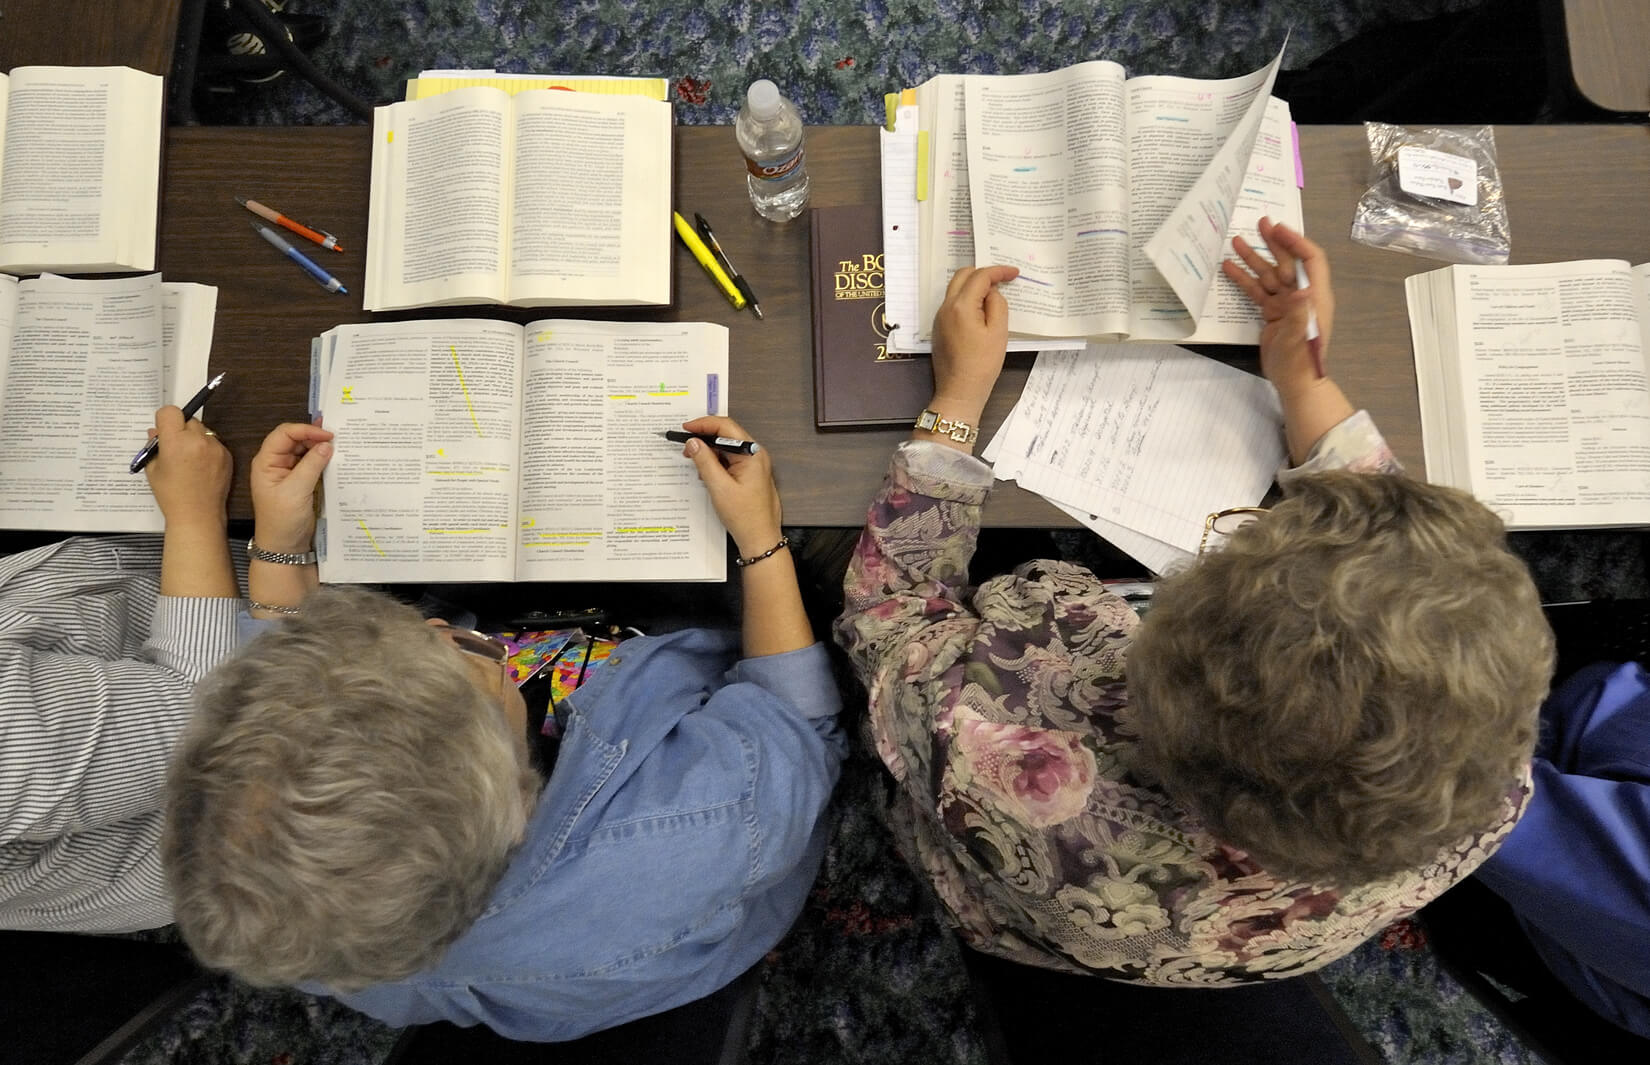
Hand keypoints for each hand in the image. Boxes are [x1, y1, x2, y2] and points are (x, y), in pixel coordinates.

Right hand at [144, 406, 231, 528]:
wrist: (198, 515)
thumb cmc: (171, 495)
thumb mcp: (153, 469)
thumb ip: (154, 446)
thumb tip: (155, 432)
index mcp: (176, 442)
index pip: (170, 412)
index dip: (164, 420)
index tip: (163, 431)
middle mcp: (198, 440)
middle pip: (188, 420)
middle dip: (180, 429)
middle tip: (175, 447)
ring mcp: (215, 447)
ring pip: (202, 430)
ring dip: (194, 438)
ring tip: (188, 459)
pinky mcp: (227, 455)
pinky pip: (214, 442)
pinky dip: (207, 448)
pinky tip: (201, 466)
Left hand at [250, 420, 333, 552]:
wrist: (285, 547)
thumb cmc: (283, 519)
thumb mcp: (296, 491)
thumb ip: (312, 465)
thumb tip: (328, 444)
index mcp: (267, 461)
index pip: (284, 434)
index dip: (306, 430)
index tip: (328, 435)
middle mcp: (277, 463)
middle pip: (295, 439)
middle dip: (315, 436)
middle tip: (338, 437)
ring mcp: (290, 472)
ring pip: (305, 450)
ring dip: (321, 447)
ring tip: (341, 444)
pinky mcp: (302, 481)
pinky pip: (313, 463)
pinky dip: (324, 459)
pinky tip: (337, 458)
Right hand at [680, 415, 782, 557]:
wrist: (760, 538)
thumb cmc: (746, 517)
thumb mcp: (719, 487)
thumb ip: (705, 462)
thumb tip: (694, 443)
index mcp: (753, 454)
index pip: (726, 427)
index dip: (703, 424)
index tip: (686, 428)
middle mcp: (755, 455)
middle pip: (726, 435)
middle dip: (704, 438)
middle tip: (685, 446)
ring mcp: (753, 465)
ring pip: (726, 448)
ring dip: (708, 452)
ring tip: (692, 460)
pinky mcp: (748, 474)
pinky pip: (729, 460)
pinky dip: (715, 462)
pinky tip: (705, 472)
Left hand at [927, 264, 1018, 427]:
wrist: (960, 391)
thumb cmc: (982, 365)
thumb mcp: (999, 332)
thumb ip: (997, 305)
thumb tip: (992, 292)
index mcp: (961, 306)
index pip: (980, 277)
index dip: (999, 271)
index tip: (1014, 273)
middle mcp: (946, 307)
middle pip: (963, 276)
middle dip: (984, 273)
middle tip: (1003, 279)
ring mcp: (940, 318)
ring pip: (956, 289)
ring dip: (974, 285)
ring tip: (994, 293)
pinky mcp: (939, 328)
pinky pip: (953, 303)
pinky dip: (967, 298)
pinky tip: (981, 309)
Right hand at [1221, 217, 1334, 399]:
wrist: (1294, 383)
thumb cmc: (1300, 362)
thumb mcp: (1298, 338)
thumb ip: (1299, 313)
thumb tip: (1300, 290)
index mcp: (1315, 296)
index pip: (1310, 260)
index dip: (1296, 242)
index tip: (1278, 229)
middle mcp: (1302, 294)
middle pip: (1288, 261)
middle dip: (1274, 242)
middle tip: (1260, 223)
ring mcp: (1286, 303)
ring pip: (1269, 275)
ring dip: (1254, 259)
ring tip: (1234, 242)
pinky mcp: (1273, 313)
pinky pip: (1258, 291)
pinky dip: (1245, 280)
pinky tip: (1229, 268)